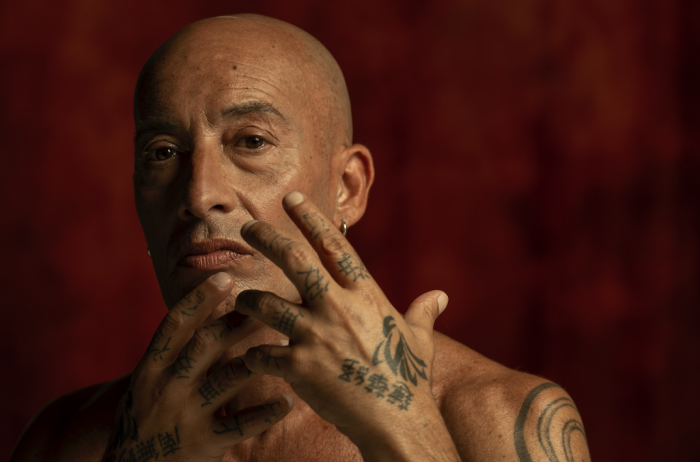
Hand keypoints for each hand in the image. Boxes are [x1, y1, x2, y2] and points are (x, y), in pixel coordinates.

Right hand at [101, 274, 293, 461]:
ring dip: (258, 360)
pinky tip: (288, 401)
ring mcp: (185, 415)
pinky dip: (265, 412)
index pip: (175, 325)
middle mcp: (166, 387)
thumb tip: (201, 312)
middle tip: (266, 305)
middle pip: (205, 345)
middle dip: (236, 322)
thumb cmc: (145, 419)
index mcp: (151, 368)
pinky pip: (240, 425)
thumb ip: (173, 354)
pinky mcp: (203, 443)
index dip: (199, 299)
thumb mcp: (147, 383)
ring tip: (284, 343)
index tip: (224, 277)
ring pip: (226, 380)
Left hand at [236, 191, 457, 460]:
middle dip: (267, 239)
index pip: (334, 246)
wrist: (397, 422)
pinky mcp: (300, 367)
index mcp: (364, 294)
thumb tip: (440, 297)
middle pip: (294, 261)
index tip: (291, 199)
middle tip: (247, 227)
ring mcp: (317, 336)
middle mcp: (338, 307)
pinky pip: (262, 354)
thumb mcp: (418, 339)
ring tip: (240, 298)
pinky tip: (250, 358)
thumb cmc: (408, 379)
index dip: (310, 219)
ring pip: (267, 304)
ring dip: (249, 299)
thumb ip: (422, 313)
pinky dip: (253, 356)